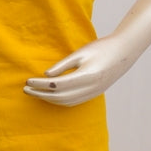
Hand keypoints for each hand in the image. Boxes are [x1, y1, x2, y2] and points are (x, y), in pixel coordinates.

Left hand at [23, 34, 137, 106]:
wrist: (124, 52)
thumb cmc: (102, 48)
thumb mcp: (81, 53)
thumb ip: (63, 65)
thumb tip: (46, 75)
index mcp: (86, 76)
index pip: (57, 85)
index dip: (40, 85)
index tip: (28, 81)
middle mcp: (89, 88)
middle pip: (59, 97)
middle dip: (40, 94)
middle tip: (26, 89)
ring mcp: (92, 94)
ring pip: (65, 102)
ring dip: (48, 99)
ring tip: (34, 92)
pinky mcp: (94, 94)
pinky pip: (73, 102)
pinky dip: (59, 101)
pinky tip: (49, 96)